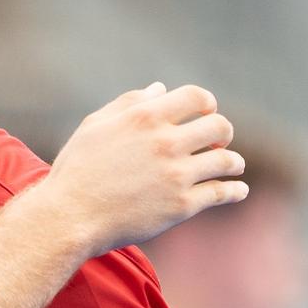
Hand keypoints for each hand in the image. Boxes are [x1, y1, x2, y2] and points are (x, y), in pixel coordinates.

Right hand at [41, 83, 245, 255]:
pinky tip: (238, 190)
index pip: (197, 97)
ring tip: (232, 166)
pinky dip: (235, 190)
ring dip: (233, 162)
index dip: (207, 104)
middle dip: (222, 133)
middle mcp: (165, 143)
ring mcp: (176, 175)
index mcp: (145, 117)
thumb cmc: (76, 170)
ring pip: (227, 161)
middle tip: (216, 143)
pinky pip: (222, 193)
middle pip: (219, 127)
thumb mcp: (94, 126)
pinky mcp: (181, 206)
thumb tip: (160, 89)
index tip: (206, 114)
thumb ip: (129, 103)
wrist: (68, 218)